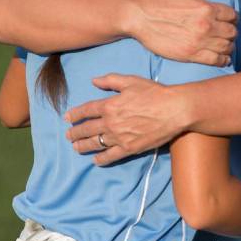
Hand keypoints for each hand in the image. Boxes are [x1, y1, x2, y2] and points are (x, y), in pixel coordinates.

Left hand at [65, 74, 188, 165]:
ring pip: (95, 143)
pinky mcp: (129, 149)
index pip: (86, 110)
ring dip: (83, 146)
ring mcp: (119, 137)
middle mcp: (110, 122)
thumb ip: (110, 80)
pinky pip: (110, 156)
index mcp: (109, 105)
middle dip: (75, 132)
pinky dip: (101, 159)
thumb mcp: (131, 81)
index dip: (74, 114)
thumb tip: (93, 81)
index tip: (67, 117)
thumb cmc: (154, 93)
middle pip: (87, 129)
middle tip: (68, 135)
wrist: (173, 110)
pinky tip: (95, 160)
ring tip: (75, 147)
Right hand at [126, 0, 237, 66]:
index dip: (233, 17)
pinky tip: (223, 58)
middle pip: (232, 32)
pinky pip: (215, 60)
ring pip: (226, 47)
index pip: (232, 15)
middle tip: (228, 32)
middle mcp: (206, 26)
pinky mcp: (191, 55)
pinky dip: (223, 60)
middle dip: (232, 31)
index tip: (230, 19)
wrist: (140, 16)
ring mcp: (199, 42)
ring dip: (229, 45)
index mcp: (207, 8)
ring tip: (225, 44)